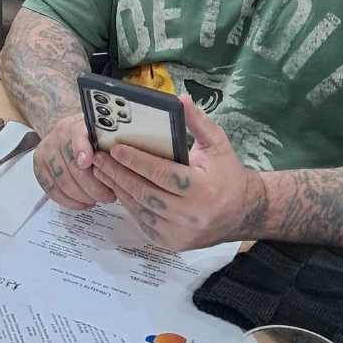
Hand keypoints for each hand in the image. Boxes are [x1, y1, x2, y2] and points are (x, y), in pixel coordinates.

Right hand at [32, 115, 115, 209]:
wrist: (68, 134)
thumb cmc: (93, 138)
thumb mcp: (105, 135)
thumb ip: (110, 146)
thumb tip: (124, 163)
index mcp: (77, 124)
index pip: (77, 135)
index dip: (82, 149)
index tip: (88, 163)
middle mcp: (57, 134)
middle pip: (72, 166)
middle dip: (93, 187)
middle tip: (109, 196)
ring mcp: (45, 150)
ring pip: (62, 182)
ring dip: (82, 196)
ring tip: (97, 199)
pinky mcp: (38, 165)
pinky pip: (51, 189)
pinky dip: (68, 201)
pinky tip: (82, 203)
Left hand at [90, 95, 265, 249]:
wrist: (244, 214)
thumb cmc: (229, 174)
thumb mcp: (219, 144)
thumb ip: (199, 123)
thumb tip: (180, 99)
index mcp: (203, 190)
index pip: (162, 174)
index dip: (136, 161)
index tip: (115, 148)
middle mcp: (191, 215)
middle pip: (145, 192)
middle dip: (118, 173)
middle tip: (97, 157)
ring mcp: (180, 233)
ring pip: (140, 209)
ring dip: (117, 188)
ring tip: (100, 170)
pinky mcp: (171, 243)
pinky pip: (143, 222)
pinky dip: (128, 204)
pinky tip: (116, 187)